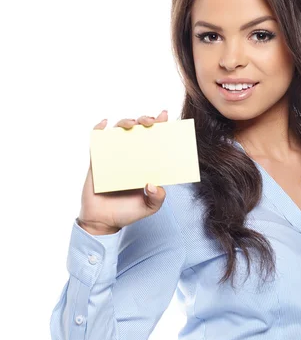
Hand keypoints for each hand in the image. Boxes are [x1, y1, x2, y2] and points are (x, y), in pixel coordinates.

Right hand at [78, 111, 169, 232]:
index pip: (154, 141)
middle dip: (145, 121)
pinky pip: (96, 142)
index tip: (165, 117)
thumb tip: (154, 184)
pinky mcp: (97, 162)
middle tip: (150, 121)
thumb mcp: (149, 207)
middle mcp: (130, 157)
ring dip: (125, 122)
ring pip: (118, 132)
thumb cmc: (126, 213)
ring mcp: (113, 157)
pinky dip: (98, 130)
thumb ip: (157, 198)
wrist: (102, 222)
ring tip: (133, 124)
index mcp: (144, 165)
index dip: (160, 127)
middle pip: (138, 132)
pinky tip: (104, 124)